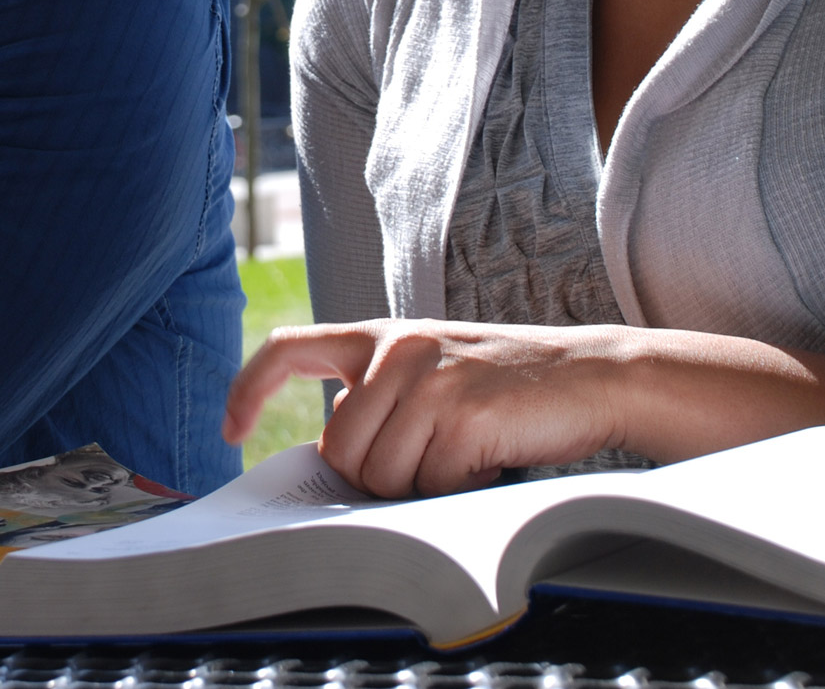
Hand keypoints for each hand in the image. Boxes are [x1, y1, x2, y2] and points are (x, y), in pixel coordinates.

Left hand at [224, 319, 636, 497]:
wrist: (593, 376)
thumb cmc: (508, 390)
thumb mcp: (432, 373)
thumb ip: (379, 401)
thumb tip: (330, 463)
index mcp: (381, 337)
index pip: (287, 350)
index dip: (247, 391)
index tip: (231, 430)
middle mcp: (397, 350)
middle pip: (339, 452)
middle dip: (376, 479)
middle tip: (432, 461)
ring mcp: (428, 381)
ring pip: (381, 479)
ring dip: (423, 487)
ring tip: (466, 453)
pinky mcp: (461, 416)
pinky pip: (429, 487)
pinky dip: (460, 489)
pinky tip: (490, 457)